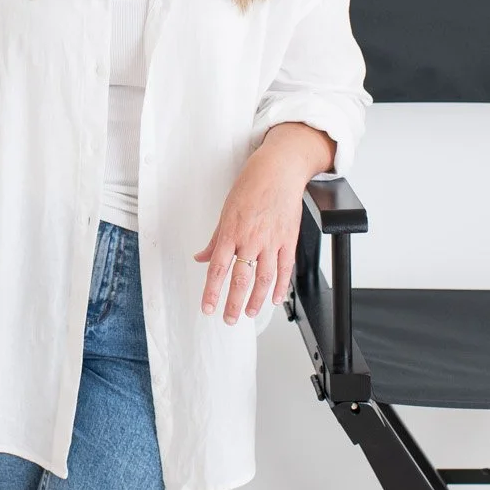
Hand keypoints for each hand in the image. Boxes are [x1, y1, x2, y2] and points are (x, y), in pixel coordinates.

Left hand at [192, 135, 321, 323]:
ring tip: (249, 312)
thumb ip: (215, 239)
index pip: (218, 269)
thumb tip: (201, 257)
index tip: (207, 307)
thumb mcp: (226, 211)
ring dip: (255, 300)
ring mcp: (271, 241)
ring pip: (264, 279)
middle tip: (228, 319)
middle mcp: (251, 239)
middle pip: (241, 279)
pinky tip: (275, 299)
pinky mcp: (288, 240)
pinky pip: (285, 269)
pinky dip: (281, 287)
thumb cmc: (250, 186)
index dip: (212, 291)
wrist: (278, 171)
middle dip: (233, 303)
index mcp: (231, 232)